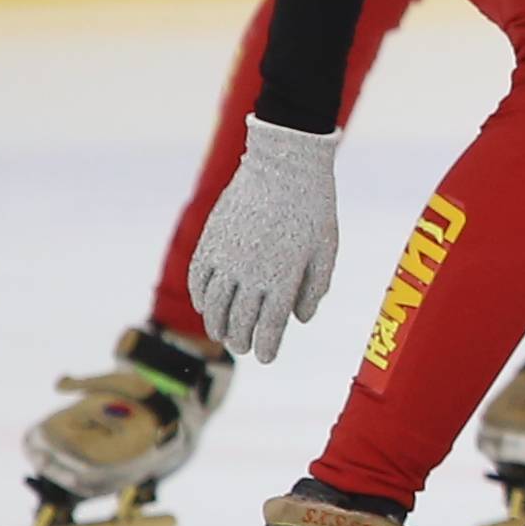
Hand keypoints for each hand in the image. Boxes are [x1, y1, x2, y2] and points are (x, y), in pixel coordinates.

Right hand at [187, 118, 343, 363]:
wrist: (284, 166)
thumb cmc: (313, 208)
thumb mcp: (326, 249)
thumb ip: (314, 286)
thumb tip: (301, 319)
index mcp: (283, 278)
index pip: (270, 326)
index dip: (267, 346)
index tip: (266, 358)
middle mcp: (251, 273)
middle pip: (239, 320)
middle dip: (241, 340)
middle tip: (243, 348)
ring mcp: (226, 258)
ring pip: (213, 305)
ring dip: (216, 324)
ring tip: (223, 334)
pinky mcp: (209, 242)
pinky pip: (198, 279)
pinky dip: (200, 298)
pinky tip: (204, 306)